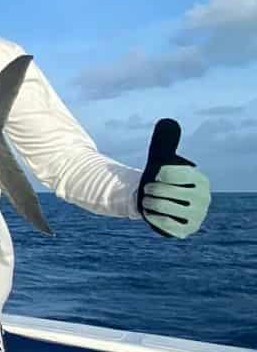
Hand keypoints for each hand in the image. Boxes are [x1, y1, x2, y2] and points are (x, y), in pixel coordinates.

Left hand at [136, 119, 210, 238]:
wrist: (158, 202)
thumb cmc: (160, 178)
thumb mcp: (162, 158)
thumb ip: (165, 141)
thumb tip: (168, 121)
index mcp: (200, 180)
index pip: (172, 174)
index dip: (158, 174)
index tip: (156, 174)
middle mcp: (203, 199)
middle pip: (163, 191)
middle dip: (150, 188)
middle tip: (148, 190)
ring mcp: (196, 216)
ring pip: (161, 207)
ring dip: (148, 202)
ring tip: (148, 200)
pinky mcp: (185, 230)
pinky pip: (164, 224)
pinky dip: (152, 217)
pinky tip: (151, 213)